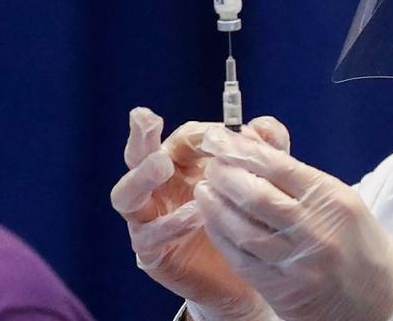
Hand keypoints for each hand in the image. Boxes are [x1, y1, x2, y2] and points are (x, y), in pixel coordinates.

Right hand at [109, 107, 282, 320]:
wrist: (246, 275)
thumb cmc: (245, 220)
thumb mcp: (260, 182)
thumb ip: (265, 152)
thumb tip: (262, 125)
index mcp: (183, 165)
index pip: (182, 138)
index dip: (201, 132)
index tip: (222, 132)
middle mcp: (160, 187)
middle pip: (138, 156)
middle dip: (141, 135)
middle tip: (146, 116)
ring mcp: (149, 219)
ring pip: (126, 195)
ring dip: (142, 177)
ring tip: (162, 165)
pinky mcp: (152, 252)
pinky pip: (149, 235)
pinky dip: (170, 222)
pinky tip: (194, 215)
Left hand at [195, 126, 392, 320]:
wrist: (382, 299)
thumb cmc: (360, 243)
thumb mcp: (342, 200)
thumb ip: (298, 176)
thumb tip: (254, 144)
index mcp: (334, 201)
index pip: (277, 166)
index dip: (241, 150)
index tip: (219, 139)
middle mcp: (317, 231)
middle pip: (255, 195)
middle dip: (225, 175)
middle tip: (210, 163)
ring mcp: (299, 264)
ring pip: (242, 229)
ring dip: (216, 206)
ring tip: (205, 190)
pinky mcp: (284, 291)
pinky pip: (242, 259)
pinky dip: (222, 237)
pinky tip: (213, 221)